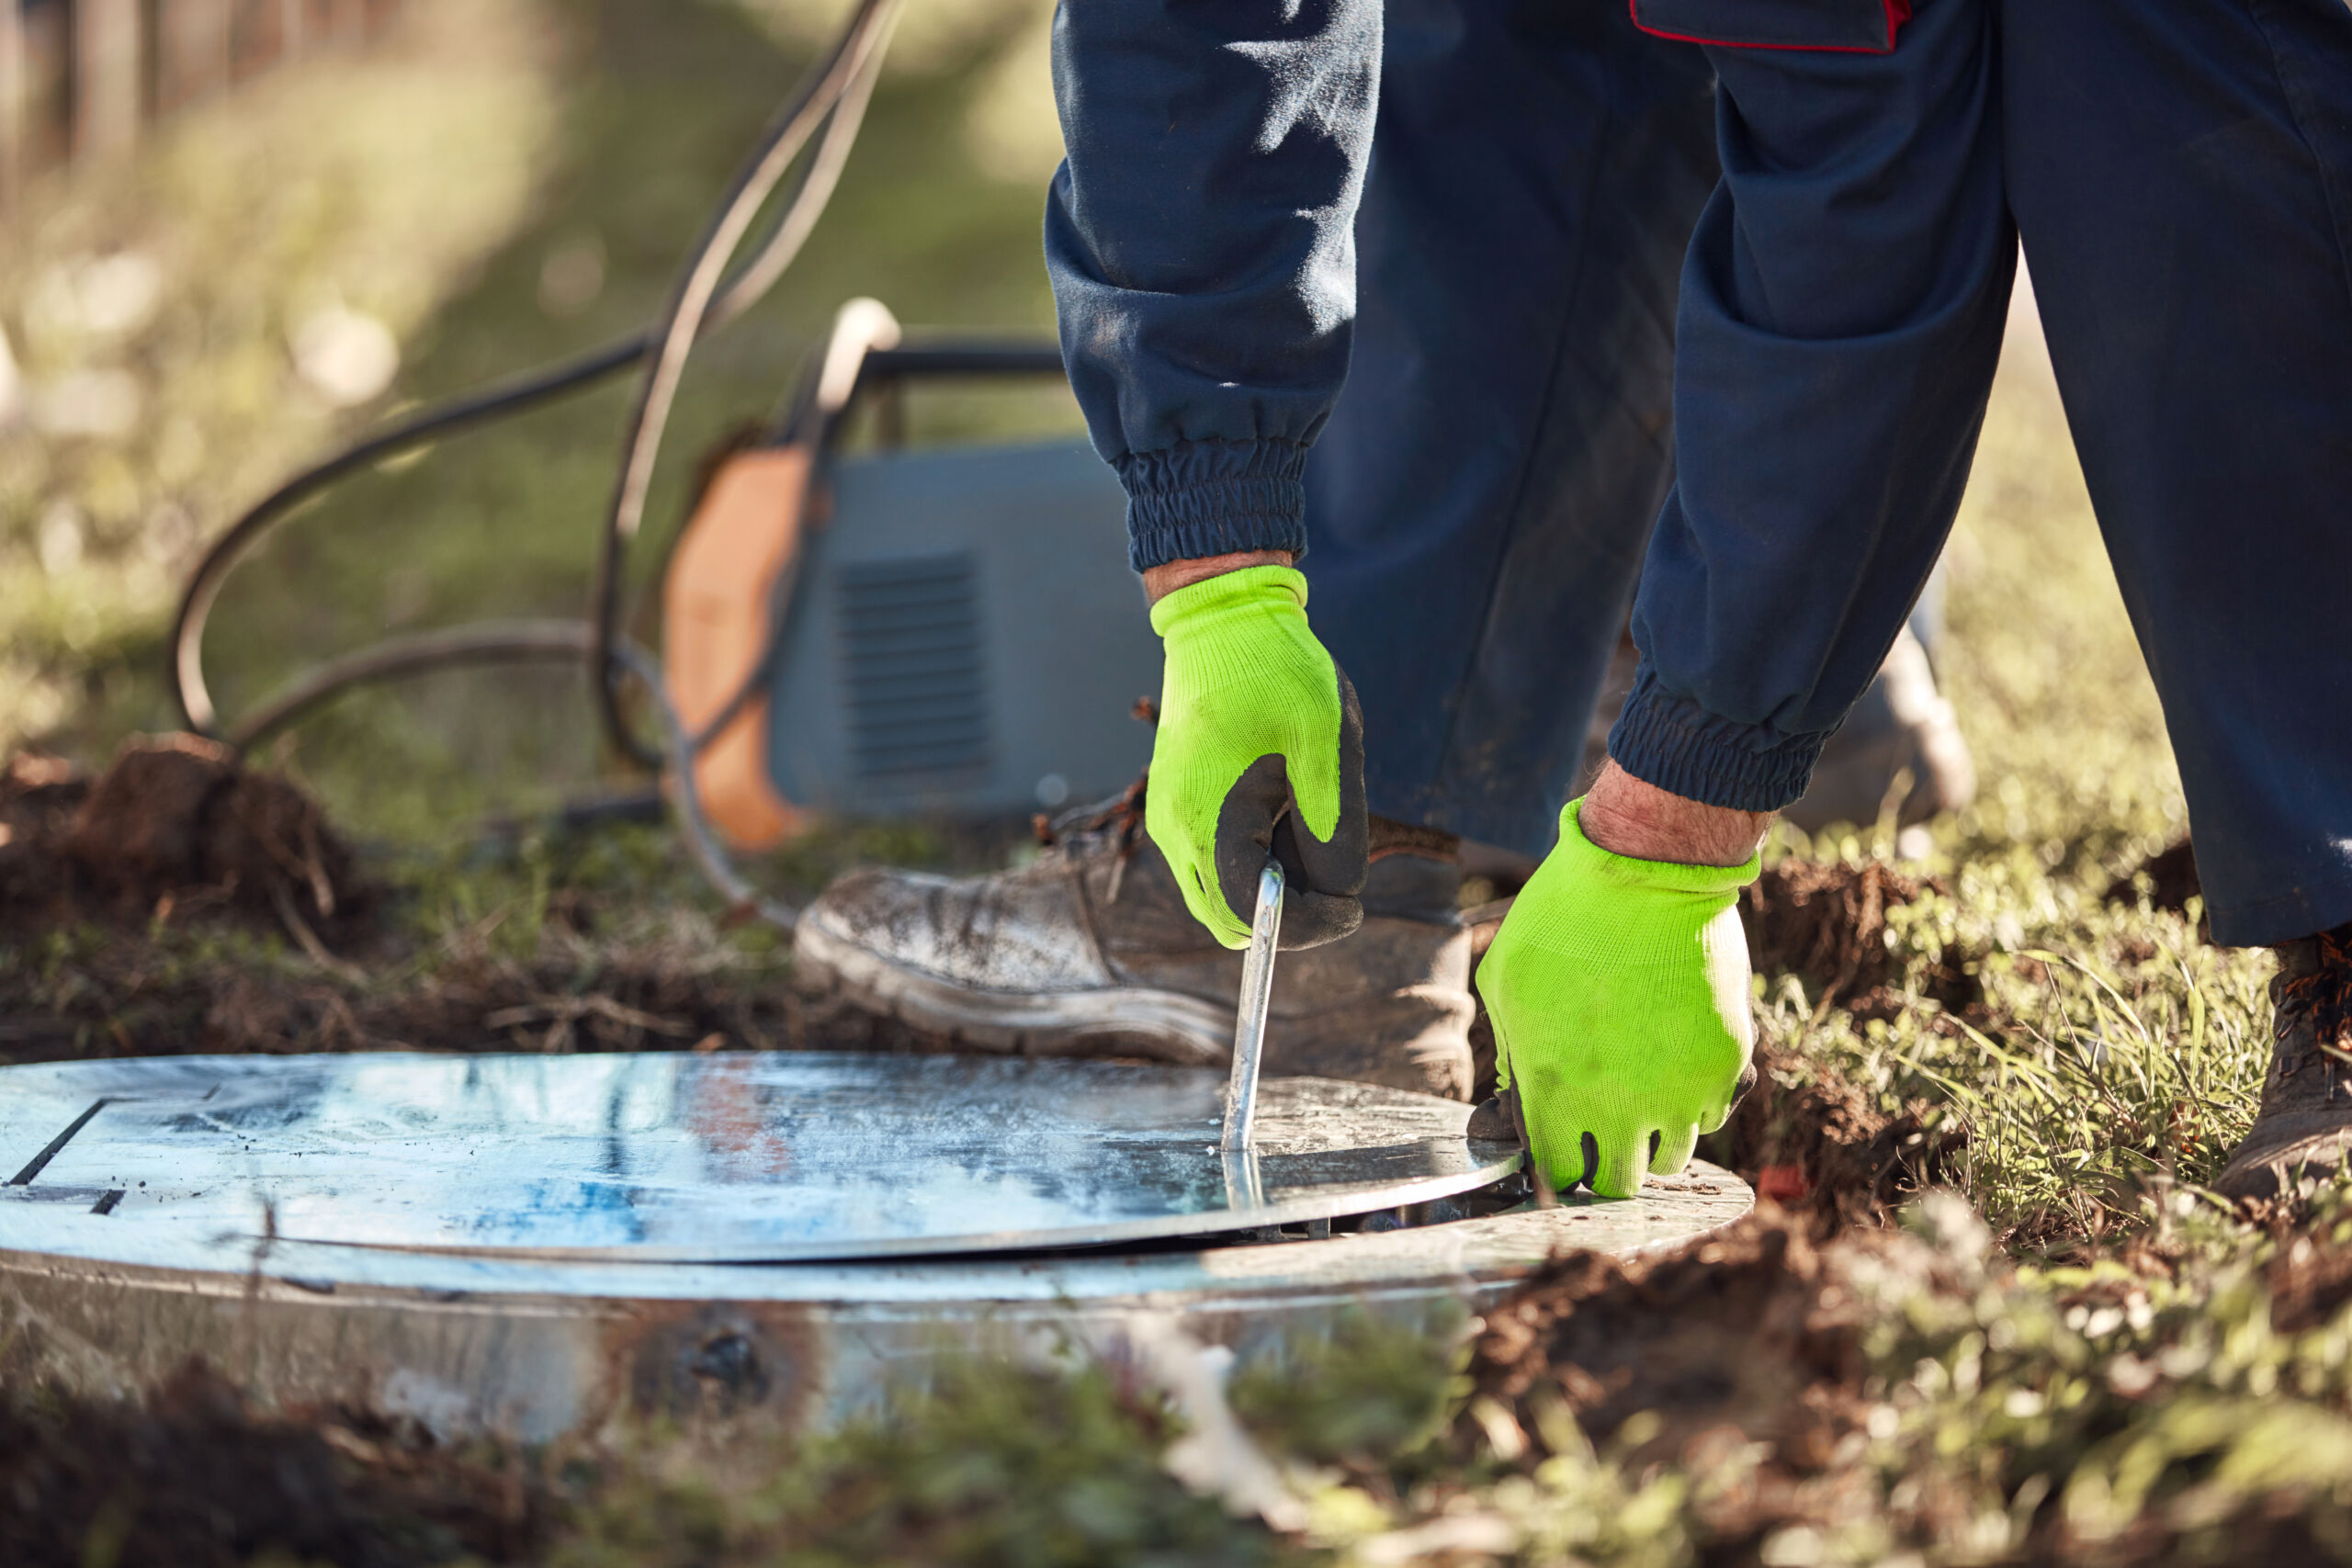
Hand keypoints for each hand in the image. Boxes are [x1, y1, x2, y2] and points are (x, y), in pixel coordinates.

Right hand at [1145, 563, 1367, 948]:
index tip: (1355, 904)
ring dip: (1273, 886)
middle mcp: (1174, 830)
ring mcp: (1168, 822)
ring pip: (1223, 900)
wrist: (1224, 622)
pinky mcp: (1175, 811)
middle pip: (1232, 923)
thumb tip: (1342, 897)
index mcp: (1207, 817)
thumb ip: (1335, 829)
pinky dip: (1256, 862)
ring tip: (1305, 815)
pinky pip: (1216, 867)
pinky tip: (1283, 806)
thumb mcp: (1327, 747)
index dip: (1312, 924)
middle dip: (1290, 911)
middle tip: (1329, 857)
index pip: (1256, 915)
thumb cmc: (1279, 674)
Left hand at [1475, 793, 1758, 1196]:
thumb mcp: (1505, 981)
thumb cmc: (1564, 919)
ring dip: (1654, 1139)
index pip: (1560, 1172)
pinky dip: (1694, 1105)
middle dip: (1609, 1164)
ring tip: (1642, 1100)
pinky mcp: (1726, 1065)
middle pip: (1620, 1183)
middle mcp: (1619, 1104)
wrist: (1648, 872)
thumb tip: (1518, 1094)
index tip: (1565, 1149)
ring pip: (1673, 1158)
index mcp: (1553, 1088)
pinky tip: (1675, 1070)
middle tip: (1606, 1133)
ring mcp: (1680, 1089)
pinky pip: (1713, 1116)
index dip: (1560, 1166)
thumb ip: (1512, 1050)